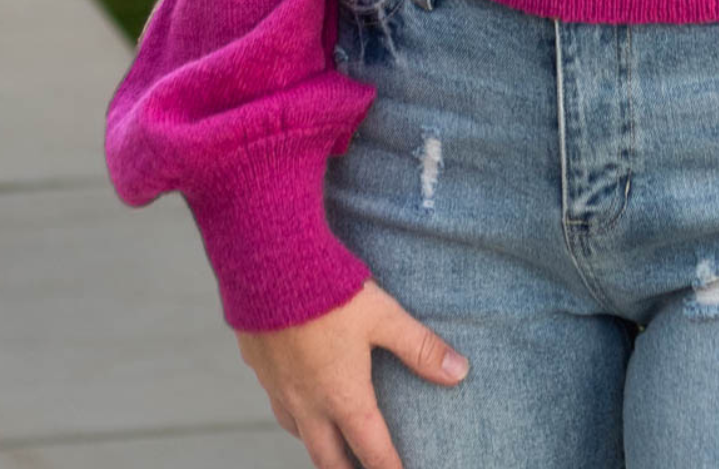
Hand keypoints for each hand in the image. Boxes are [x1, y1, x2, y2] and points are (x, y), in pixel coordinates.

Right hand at [236, 277, 469, 468]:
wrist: (268, 268)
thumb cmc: (330, 292)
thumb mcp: (384, 316)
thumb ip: (420, 346)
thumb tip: (459, 371)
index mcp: (342, 395)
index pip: (371, 449)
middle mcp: (307, 402)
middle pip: (327, 458)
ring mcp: (278, 387)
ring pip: (297, 432)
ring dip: (317, 445)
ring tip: (330, 446)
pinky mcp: (258, 366)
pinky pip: (276, 402)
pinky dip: (292, 412)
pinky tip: (295, 396)